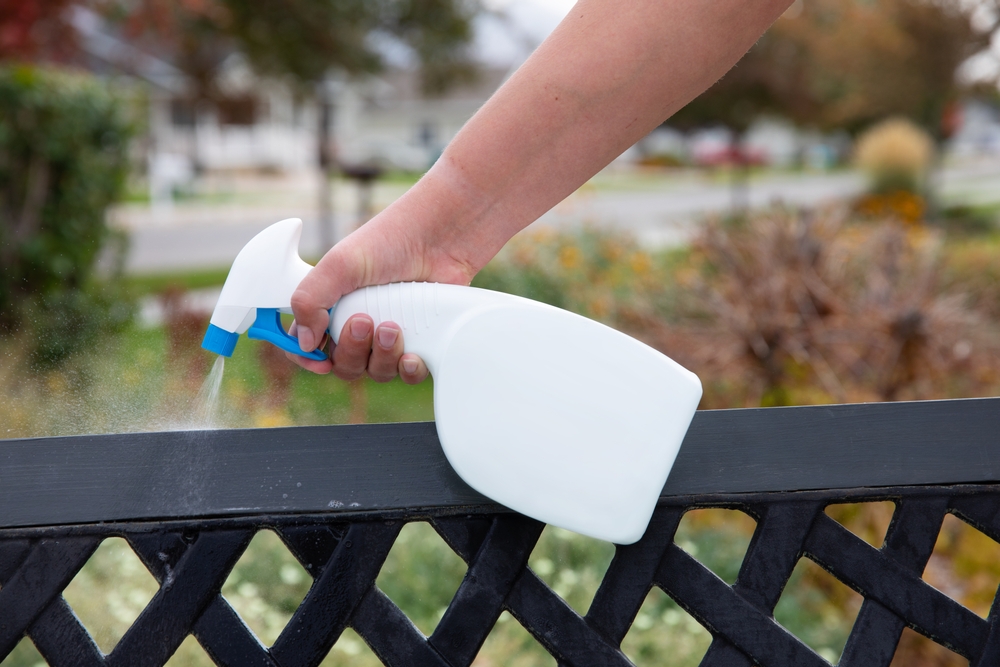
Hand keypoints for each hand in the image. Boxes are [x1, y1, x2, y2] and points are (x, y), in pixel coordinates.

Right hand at [286, 181, 479, 382]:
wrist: (442, 238)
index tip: (319, 359)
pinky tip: (412, 354)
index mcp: (331, 307)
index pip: (306, 345)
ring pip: (375, 371)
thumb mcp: (339, 264)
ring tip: (393, 326)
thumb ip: (310, 300)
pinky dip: (407, 370)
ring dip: (381, 357)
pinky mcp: (419, 342)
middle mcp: (358, 325)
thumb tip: (304, 342)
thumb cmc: (390, 242)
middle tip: (365, 321)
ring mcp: (389, 336)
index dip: (307, 358)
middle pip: (343, 365)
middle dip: (350, 351)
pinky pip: (408, 374)